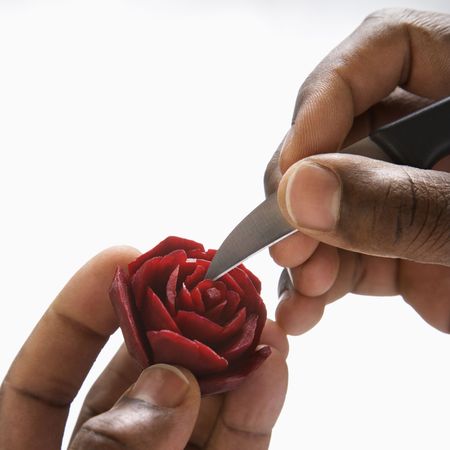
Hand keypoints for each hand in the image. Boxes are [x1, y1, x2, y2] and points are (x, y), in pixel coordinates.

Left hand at [0, 247, 287, 448]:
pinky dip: (253, 412)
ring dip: (227, 362)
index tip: (123, 255)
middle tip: (209, 283)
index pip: (47, 372)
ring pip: (193, 410)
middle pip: (135, 380)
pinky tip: (271, 368)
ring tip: (256, 316)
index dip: (82, 308)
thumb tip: (168, 384)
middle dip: (174, 328)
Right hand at [265, 8, 449, 334]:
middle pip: (342, 135)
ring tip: (302, 290)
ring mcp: (412, 188)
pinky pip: (348, 251)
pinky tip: (304, 309)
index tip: (292, 168)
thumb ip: (404, 204)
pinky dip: (322, 282)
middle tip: (288, 241)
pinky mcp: (403, 241)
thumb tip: (300, 193)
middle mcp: (435, 128)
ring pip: (334, 203)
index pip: (383, 51)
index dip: (324, 103)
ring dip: (308, 250)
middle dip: (307, 194)